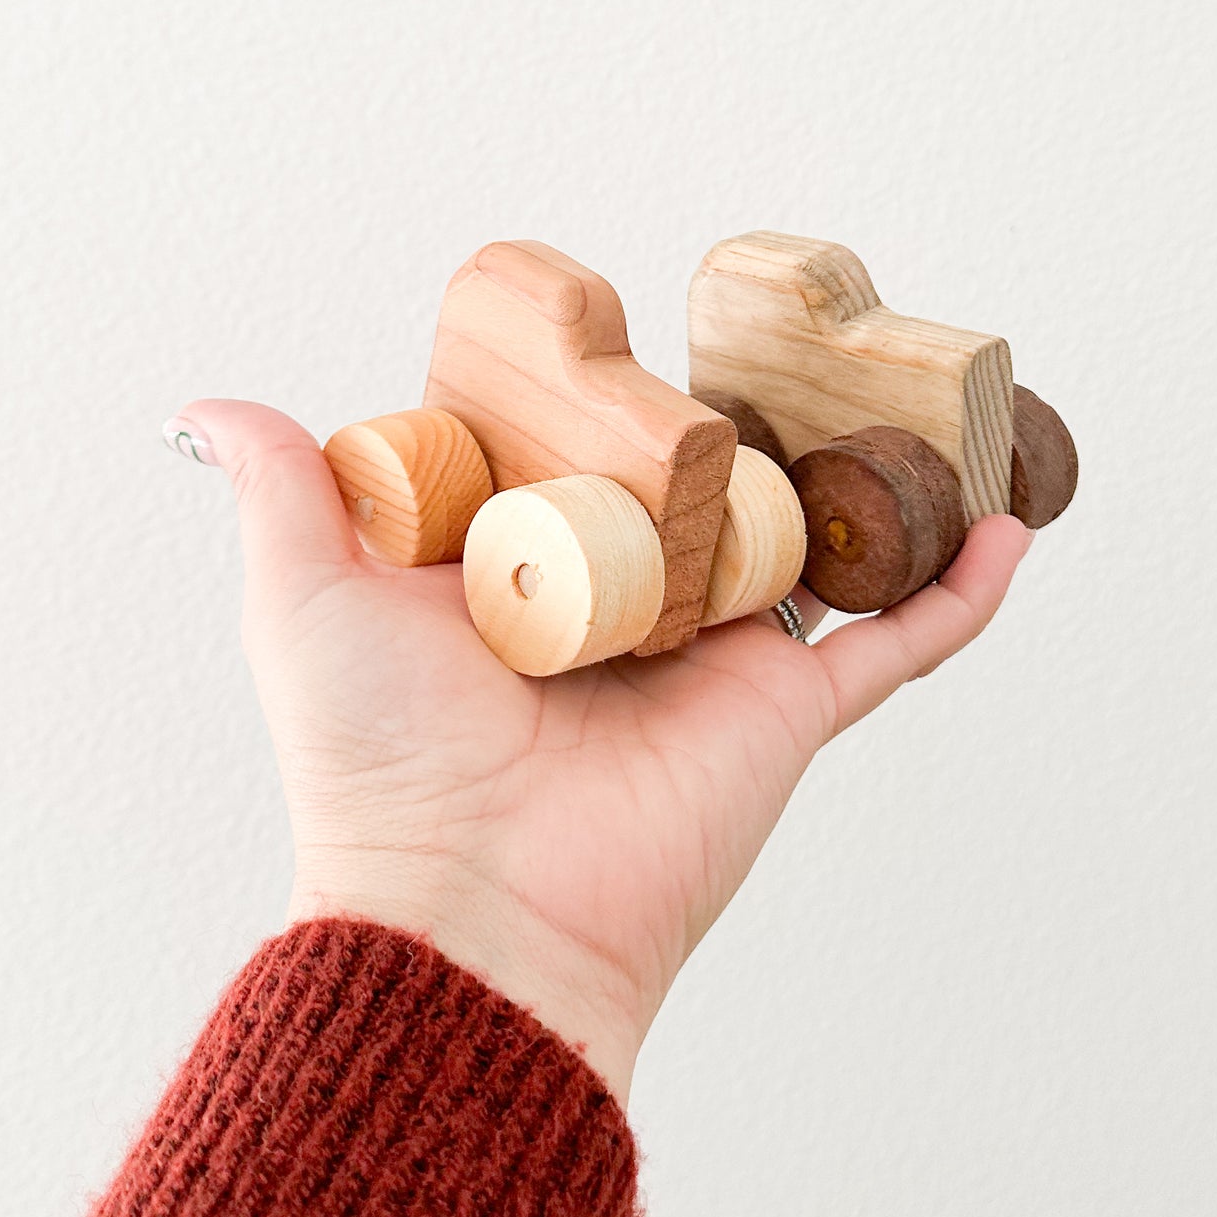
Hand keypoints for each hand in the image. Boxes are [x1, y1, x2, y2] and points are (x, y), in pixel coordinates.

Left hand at [169, 401, 1033, 1103]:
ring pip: (813, 544)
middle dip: (749, 418)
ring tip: (918, 397)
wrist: (474, 904)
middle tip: (787, 326)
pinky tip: (1008, 527)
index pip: (579, 459)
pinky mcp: (786, 710)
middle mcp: (629, 609)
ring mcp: (715, 656)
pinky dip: (958, 591)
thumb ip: (285, 491)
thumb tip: (208, 405)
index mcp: (528, 575)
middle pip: (709, 490)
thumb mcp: (309, 600)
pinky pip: (895, 644)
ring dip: (873, 478)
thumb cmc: (379, 757)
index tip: (623, 312)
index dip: (602, 390)